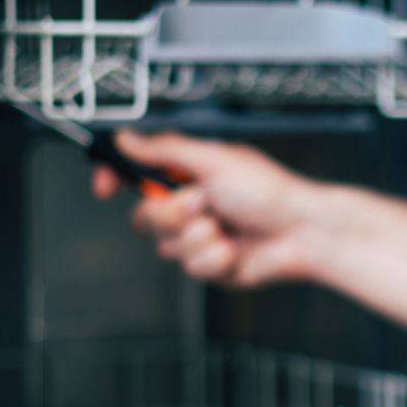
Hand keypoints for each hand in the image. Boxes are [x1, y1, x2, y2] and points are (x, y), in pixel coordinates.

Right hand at [93, 131, 321, 286]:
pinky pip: (191, 268)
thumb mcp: (214, 160)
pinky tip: (235, 248)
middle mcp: (189, 205)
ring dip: (198, 236)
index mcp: (187, 174)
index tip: (104, 186)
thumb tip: (126, 138)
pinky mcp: (210, 265)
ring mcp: (198, 237)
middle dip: (172, 213)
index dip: (113, 178)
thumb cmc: (270, 191)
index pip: (134, 174)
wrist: (302, 232)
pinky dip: (214, 258)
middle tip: (203, 202)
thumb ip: (165, 150)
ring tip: (226, 225)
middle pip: (144, 217)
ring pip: (167, 246)